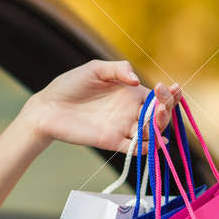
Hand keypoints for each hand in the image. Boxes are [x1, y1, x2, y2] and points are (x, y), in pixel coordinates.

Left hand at [25, 60, 180, 153]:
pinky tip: (154, 141)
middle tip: (163, 102)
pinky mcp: (112, 142)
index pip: (159, 96)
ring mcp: (123, 128)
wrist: (48, 107)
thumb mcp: (95, 69)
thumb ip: (118, 69)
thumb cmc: (70, 85)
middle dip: (167, 109)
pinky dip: (147, 148)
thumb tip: (137, 81)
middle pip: (160, 116)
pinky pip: (134, 149)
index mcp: (131, 93)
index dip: (170, 94)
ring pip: (151, 132)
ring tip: (158, 116)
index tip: (170, 88)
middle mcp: (131, 111)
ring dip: (160, 127)